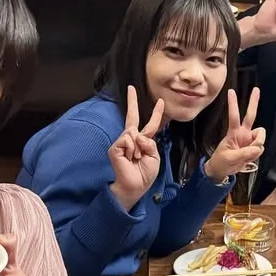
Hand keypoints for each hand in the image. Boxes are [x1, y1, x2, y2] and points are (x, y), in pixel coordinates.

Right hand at [109, 86, 166, 210]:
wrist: (134, 187)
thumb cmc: (144, 174)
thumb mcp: (154, 158)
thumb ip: (150, 143)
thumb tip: (136, 135)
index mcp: (144, 141)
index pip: (151, 125)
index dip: (156, 113)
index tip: (160, 101)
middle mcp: (132, 139)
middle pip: (132, 117)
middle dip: (132, 102)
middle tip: (130, 88)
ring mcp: (122, 142)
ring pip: (132, 132)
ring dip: (138, 147)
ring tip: (135, 158)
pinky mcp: (115, 147)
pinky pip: (126, 140)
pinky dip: (131, 149)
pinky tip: (129, 158)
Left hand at [205, 88, 265, 182]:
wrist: (221, 171)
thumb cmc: (221, 162)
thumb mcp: (230, 158)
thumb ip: (244, 153)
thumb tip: (257, 148)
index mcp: (233, 133)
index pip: (234, 116)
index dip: (233, 104)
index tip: (231, 92)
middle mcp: (243, 133)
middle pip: (250, 115)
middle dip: (253, 102)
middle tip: (256, 90)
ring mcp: (248, 140)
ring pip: (261, 135)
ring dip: (258, 144)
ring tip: (248, 154)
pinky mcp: (253, 148)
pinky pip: (260, 148)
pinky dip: (257, 153)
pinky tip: (249, 157)